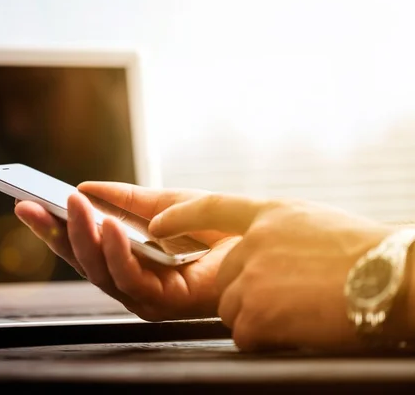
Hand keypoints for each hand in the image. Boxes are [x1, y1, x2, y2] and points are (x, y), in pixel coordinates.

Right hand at [14, 182, 239, 320]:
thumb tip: (84, 188)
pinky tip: (110, 226)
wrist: (260, 240)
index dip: (53, 227)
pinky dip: (117, 253)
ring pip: (100, 272)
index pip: (82, 245)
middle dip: (57, 233)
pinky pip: (131, 279)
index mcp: (127, 258)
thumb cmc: (216, 225)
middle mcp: (131, 280)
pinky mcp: (164, 302)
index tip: (24, 204)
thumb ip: (125, 199)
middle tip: (34, 204)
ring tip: (74, 207)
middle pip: (83, 261)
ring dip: (83, 238)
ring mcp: (144, 295)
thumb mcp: (164, 203)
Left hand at [148, 194, 395, 350]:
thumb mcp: (316, 224)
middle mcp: (253, 241)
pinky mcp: (255, 311)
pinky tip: (300, 327)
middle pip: (225, 278)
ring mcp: (251, 275)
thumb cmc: (368, 256)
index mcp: (270, 214)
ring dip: (260, 318)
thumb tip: (258, 253)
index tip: (156, 224)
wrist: (393, 279)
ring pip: (233, 309)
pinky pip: (245, 334)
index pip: (211, 207)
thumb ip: (278, 233)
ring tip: (302, 311)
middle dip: (248, 294)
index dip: (180, 216)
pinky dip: (268, 339)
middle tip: (289, 299)